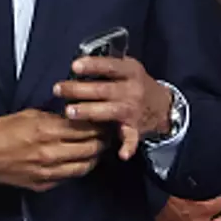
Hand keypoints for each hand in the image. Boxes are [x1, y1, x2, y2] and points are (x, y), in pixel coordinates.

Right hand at [0, 108, 108, 191]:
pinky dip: (79, 168)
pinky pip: (70, 177)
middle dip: (102, 139)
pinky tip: (79, 160)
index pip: (85, 127)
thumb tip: (73, 116)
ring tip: (96, 148)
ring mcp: (47, 171)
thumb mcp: (24, 115)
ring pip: (85, 165)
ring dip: (94, 156)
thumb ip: (51, 117)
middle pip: (91, 147)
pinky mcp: (43, 184)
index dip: (99, 123)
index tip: (104, 119)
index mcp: (44, 130)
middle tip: (106, 133)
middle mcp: (49, 152)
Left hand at [53, 56, 175, 160]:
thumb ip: (105, 67)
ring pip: (110, 111)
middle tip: (58, 90)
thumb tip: (75, 66)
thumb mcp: (126, 68)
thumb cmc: (134, 83)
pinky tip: (122, 154)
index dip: (93, 65)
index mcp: (130, 71)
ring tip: (69, 112)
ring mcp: (134, 109)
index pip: (110, 66)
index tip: (74, 66)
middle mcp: (133, 90)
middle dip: (80, 90)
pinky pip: (132, 138)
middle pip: (104, 89)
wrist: (163, 106)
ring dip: (90, 112)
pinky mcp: (136, 128)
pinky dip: (128, 146)